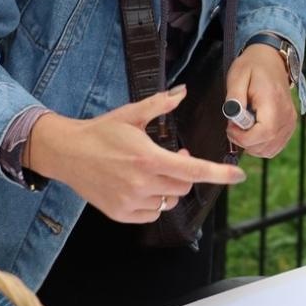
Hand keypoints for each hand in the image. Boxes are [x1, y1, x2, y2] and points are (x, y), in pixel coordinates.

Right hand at [26, 87, 244, 222]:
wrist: (66, 153)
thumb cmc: (100, 132)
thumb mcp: (132, 114)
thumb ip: (161, 104)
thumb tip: (182, 92)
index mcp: (148, 158)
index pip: (194, 171)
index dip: (219, 174)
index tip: (238, 175)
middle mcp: (141, 183)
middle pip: (184, 186)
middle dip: (185, 173)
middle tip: (174, 157)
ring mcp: (130, 202)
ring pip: (169, 201)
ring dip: (169, 187)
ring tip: (153, 171)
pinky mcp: (121, 214)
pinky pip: (152, 213)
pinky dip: (153, 201)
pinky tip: (141, 186)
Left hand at [224, 43, 297, 157]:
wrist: (271, 60)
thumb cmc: (252, 67)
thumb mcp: (237, 76)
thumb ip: (234, 98)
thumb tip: (232, 117)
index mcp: (273, 101)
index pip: (263, 133)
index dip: (242, 137)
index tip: (230, 126)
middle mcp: (286, 114)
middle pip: (265, 145)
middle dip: (244, 141)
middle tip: (234, 125)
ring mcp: (290, 121)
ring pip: (269, 150)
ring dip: (251, 145)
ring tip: (243, 126)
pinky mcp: (290, 126)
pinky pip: (274, 147)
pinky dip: (261, 145)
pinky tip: (252, 130)